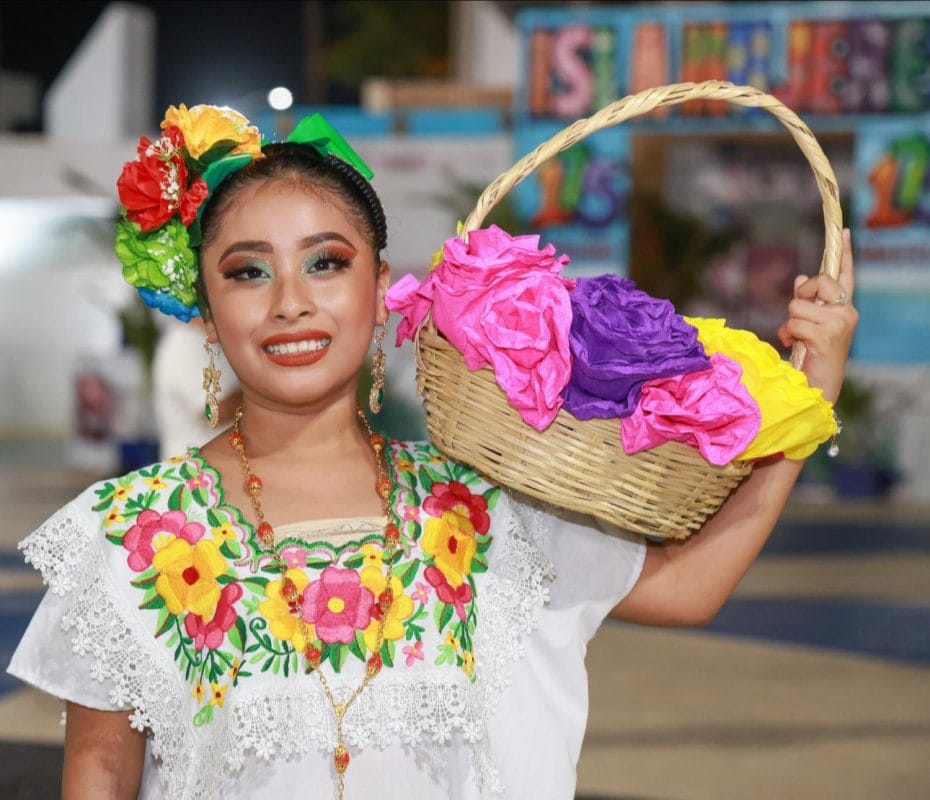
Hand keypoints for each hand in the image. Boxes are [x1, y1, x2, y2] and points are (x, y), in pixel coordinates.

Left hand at [776, 228, 857, 402]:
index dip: (844, 253)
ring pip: (797, 305)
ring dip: (789, 323)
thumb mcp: (808, 326)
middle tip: (798, 317)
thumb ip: (807, 303)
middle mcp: (846, 312)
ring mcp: (839, 322)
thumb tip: (798, 278)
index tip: (843, 231)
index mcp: (844, 308)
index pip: (845, 275)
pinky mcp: (827, 334)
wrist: (819, 387)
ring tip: (796, 340)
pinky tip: (794, 346)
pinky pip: (793, 322)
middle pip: (817, 282)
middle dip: (801, 295)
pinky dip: (787, 334)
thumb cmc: (812, 357)